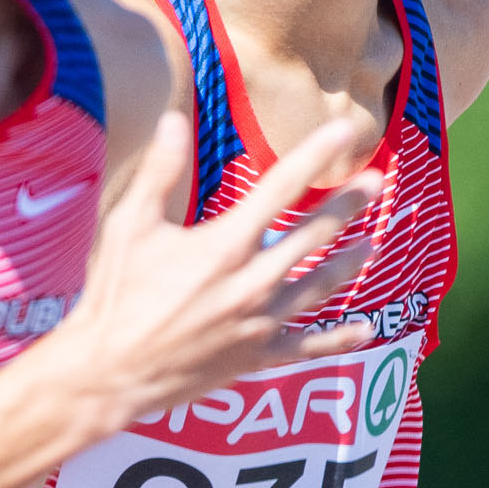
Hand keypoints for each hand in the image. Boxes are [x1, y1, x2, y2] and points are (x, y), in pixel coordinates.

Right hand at [49, 108, 383, 426]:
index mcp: (226, 245)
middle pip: (315, 235)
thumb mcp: (129, 225)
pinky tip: (365, 328)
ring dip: (350, 262)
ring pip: (322, 286)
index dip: (314, 155)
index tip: (344, 131)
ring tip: (373, 244)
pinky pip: (311, 346)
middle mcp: (255, 281)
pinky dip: (340, 338)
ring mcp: (263, 321)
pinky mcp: (261, 356)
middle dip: (349, 205)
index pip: (280, 189)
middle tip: (377, 182)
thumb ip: (158, 171)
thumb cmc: (116, 293)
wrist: (111, 369)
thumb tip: (174, 118)